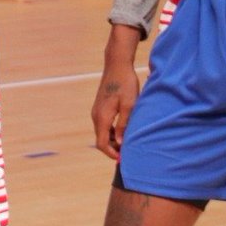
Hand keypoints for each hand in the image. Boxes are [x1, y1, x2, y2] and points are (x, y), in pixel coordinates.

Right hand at [92, 25, 142, 160]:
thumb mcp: (129, 105)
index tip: (123, 159)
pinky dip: (111, 132)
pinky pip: (103, 125)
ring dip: (112, 141)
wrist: (117, 65)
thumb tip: (120, 142)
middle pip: (101, 140)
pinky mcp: (100, 107)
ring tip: (128, 143)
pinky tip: (123, 131)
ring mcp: (96, 111)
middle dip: (113, 149)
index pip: (101, 143)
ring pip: (102, 133)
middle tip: (128, 154)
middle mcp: (96, 115)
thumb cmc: (125, 84)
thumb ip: (124, 125)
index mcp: (102, 117)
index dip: (111, 154)